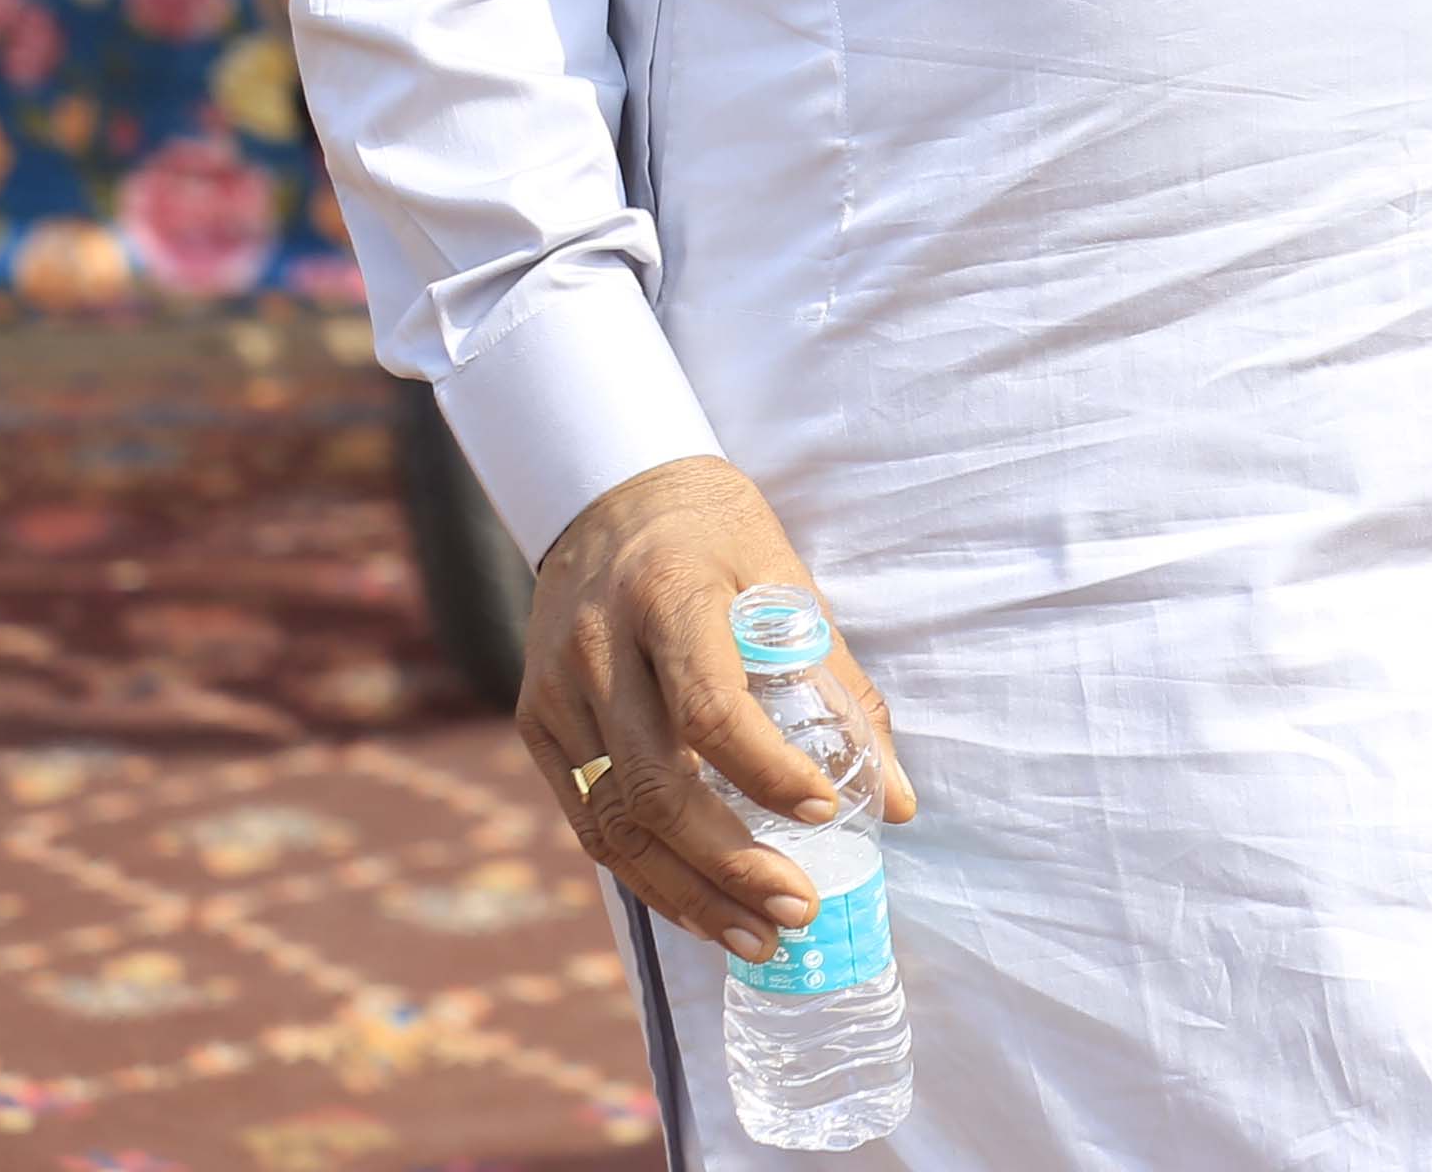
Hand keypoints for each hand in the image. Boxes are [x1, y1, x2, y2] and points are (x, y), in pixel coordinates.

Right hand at [518, 452, 918, 965]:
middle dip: (731, 863)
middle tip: (798, 910)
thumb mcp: (791, 583)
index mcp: (671, 596)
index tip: (826, 813)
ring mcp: (555, 690)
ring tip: (756, 936)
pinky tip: (698, 906)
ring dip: (687, 891)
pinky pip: (587, 817)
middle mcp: (599, 648)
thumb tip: (896, 803)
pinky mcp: (535, 722)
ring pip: (613, 820)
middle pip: (657, 784)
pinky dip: (644, 872)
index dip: (768, 773)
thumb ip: (841, 690)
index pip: (712, 708)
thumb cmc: (721, 539)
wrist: (611, 495)